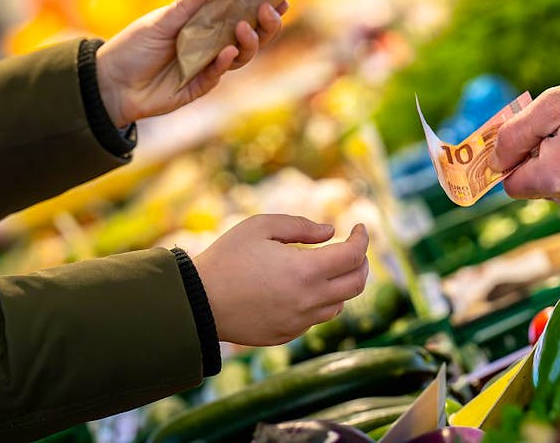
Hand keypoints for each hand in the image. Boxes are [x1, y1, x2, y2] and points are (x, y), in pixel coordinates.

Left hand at [95, 0, 288, 126]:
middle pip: (250, 36)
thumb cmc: (132, 47)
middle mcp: (211, 45)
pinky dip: (224, 63)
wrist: (111, 82)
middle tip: (268, 9)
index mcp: (204, 24)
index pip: (240, 13)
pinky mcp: (200, 86)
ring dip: (248, 42)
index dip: (260, 7)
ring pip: (241, 56)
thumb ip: (185, 6)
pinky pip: (218, 74)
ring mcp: (208, 66)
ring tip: (242, 28)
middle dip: (265, 24)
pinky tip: (227, 53)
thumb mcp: (158, 22)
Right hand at [193, 215, 369, 345]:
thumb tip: (330, 232)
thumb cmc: (227, 258)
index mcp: (306, 271)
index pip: (353, 256)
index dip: (363, 238)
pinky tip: (305, 289)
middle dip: (361, 263)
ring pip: (339, 305)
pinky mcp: (286, 334)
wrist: (197, 302)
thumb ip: (300, 226)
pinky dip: (320, 302)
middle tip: (354, 248)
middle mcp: (309, 301)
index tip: (360, 227)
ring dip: (342, 285)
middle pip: (356, 284)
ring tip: (331, 268)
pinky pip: (315, 319)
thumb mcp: (260, 227)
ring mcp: (298, 322)